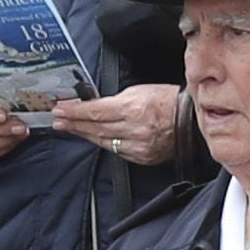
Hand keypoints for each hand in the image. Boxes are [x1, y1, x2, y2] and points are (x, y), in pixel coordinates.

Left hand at [49, 82, 189, 162]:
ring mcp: (139, 146)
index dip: (74, 112)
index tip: (60, 110)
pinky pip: (118, 152)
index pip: (95, 112)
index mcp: (133, 109)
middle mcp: (135, 130)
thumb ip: (113, 101)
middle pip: (96, 128)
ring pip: (104, 142)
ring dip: (85, 135)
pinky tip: (94, 138)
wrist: (191, 118)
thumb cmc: (167, 100)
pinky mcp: (143, 157)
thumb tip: (92, 107)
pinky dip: (105, 144)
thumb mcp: (138, 91)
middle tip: (58, 121)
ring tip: (70, 129)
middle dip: (74, 124)